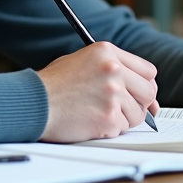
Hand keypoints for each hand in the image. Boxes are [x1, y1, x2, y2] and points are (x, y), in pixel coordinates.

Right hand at [36, 42, 160, 142]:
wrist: (33, 102)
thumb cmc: (53, 84)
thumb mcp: (83, 60)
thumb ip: (113, 68)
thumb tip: (142, 89)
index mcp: (107, 52)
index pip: (148, 70)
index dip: (146, 85)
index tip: (143, 95)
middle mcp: (113, 70)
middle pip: (149, 92)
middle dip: (140, 104)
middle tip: (126, 110)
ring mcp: (112, 94)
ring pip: (137, 114)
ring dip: (122, 119)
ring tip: (98, 114)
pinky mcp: (108, 117)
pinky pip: (122, 129)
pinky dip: (110, 130)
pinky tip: (91, 122)